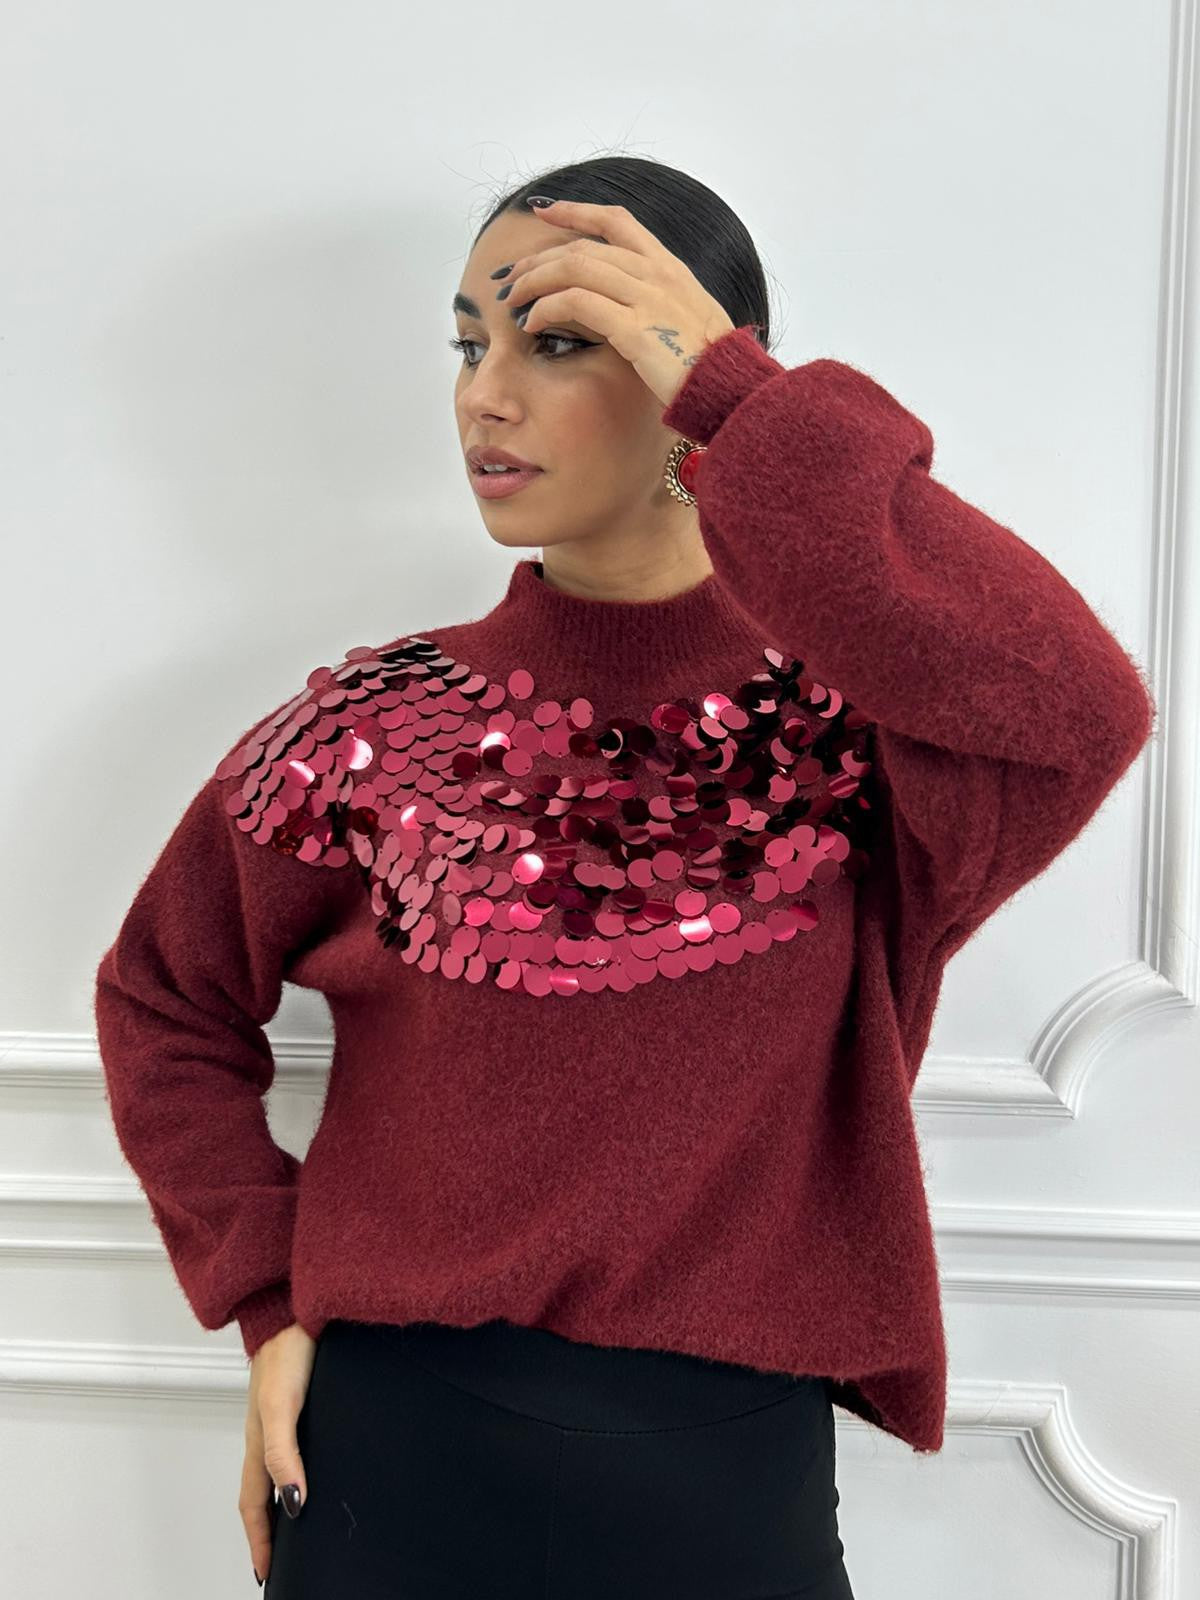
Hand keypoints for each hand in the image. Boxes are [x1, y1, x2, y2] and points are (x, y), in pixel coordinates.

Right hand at [240, 1322, 316, 1587]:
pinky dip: (301, 1468)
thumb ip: (283, 1453)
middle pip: (263, 1493)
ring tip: (297, 1527)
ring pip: (280, 1470)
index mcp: (258, 1441)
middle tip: (279, 1561)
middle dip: (268, 1530)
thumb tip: (293, 1503)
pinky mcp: (305, 1398)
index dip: (260, 1541)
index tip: (265, 1575)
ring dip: (283, 1500)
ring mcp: (285, 1415)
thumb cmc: (284, 1348)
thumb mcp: (280, 1406)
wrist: (296, 1302)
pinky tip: (321, 1466)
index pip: (255, 1505)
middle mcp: (270, 1432)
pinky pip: (297, 1445)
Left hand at [501, 198, 735, 408]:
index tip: (544, 212)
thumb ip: (660, 307)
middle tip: (511, 276)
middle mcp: (657, 274)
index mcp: (670, 268)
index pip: (617, 221)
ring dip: (535, 282)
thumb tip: (630, 311)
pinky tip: (531, 323)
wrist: (732, 391)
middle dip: (539, 259)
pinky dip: (546, 309)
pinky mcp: (634, 329)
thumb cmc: (711, 369)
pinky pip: (576, 304)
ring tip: (513, 301)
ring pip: (574, 268)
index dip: (576, 211)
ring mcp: (647, 298)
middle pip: (584, 246)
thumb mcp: (689, 323)